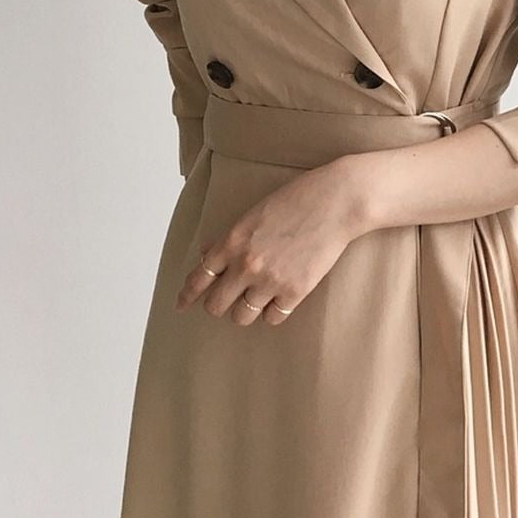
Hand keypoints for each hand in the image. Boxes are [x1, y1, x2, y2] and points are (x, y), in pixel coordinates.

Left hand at [175, 156, 370, 325]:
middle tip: (229, 299)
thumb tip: (207, 255)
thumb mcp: (254, 214)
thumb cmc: (297, 200)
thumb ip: (230, 238)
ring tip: (256, 299)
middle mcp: (246, 265)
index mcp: (232, 242)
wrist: (336, 202)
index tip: (181, 305)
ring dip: (246, 310)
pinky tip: (278, 300)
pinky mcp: (295, 291)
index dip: (187, 295)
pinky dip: (273, 312)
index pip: (198, 278)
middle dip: (219, 304)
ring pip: (242, 316)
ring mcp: (271, 280)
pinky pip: (273, 317)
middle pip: (216, 305)